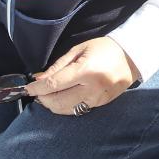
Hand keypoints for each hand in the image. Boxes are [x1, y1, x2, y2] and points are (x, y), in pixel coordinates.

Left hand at [24, 36, 139, 113]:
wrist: (131, 56)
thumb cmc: (103, 48)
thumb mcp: (78, 50)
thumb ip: (58, 66)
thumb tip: (39, 79)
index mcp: (85, 70)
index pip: (54, 85)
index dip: (37, 88)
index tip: (27, 89)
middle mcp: (92, 88)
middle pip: (58, 102)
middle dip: (43, 98)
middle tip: (38, 92)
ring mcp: (97, 99)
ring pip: (67, 110)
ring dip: (53, 105)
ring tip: (48, 96)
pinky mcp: (101, 105)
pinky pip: (78, 110)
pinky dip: (66, 106)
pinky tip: (63, 98)